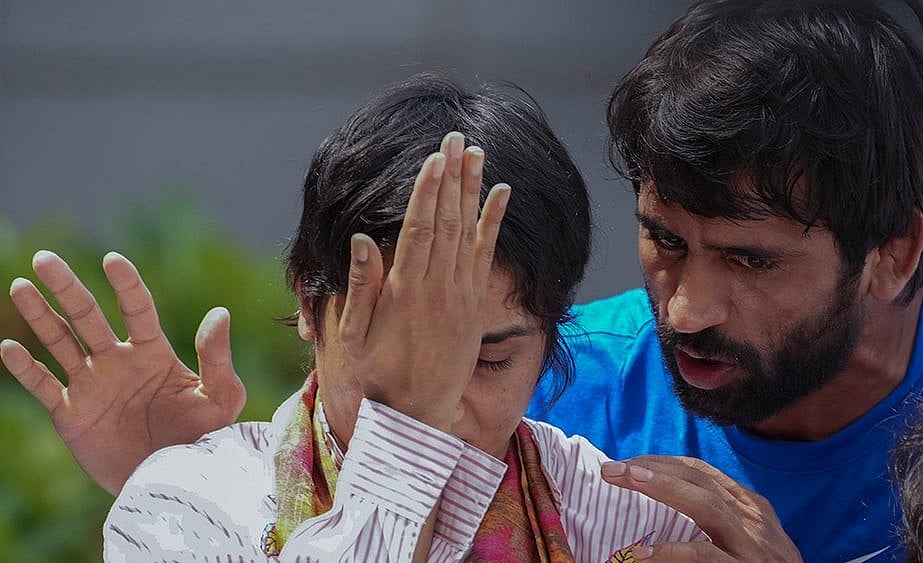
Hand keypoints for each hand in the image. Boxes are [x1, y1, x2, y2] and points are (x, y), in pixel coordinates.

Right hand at [2, 250, 246, 494]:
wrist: (172, 481)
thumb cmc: (203, 439)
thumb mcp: (220, 399)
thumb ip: (217, 358)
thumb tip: (220, 313)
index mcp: (154, 353)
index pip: (137, 309)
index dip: (126, 285)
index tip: (113, 260)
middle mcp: (118, 362)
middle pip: (88, 316)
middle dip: (67, 287)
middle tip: (46, 259)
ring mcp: (92, 385)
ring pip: (60, 342)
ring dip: (40, 316)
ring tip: (21, 286)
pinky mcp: (71, 414)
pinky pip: (44, 385)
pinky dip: (26, 368)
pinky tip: (10, 347)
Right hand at [337, 132, 509, 430]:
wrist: (417, 414)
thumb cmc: (378, 374)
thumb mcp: (355, 335)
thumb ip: (362, 286)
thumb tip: (363, 238)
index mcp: (406, 293)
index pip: (420, 231)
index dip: (427, 192)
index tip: (434, 158)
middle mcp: (438, 290)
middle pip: (447, 222)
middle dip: (451, 177)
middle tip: (455, 137)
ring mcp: (461, 297)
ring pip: (468, 233)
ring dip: (473, 190)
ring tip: (476, 152)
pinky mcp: (475, 306)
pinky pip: (486, 256)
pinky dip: (493, 223)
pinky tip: (501, 194)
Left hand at [601, 456, 801, 561]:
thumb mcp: (745, 539)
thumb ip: (713, 521)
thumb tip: (662, 506)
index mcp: (751, 507)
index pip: (702, 473)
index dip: (663, 464)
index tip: (628, 465)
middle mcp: (753, 520)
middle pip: (699, 480)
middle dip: (653, 469)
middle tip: (612, 468)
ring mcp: (752, 545)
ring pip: (705, 505)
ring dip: (661, 488)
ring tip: (626, 480)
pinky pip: (706, 555)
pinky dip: (672, 552)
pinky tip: (643, 554)